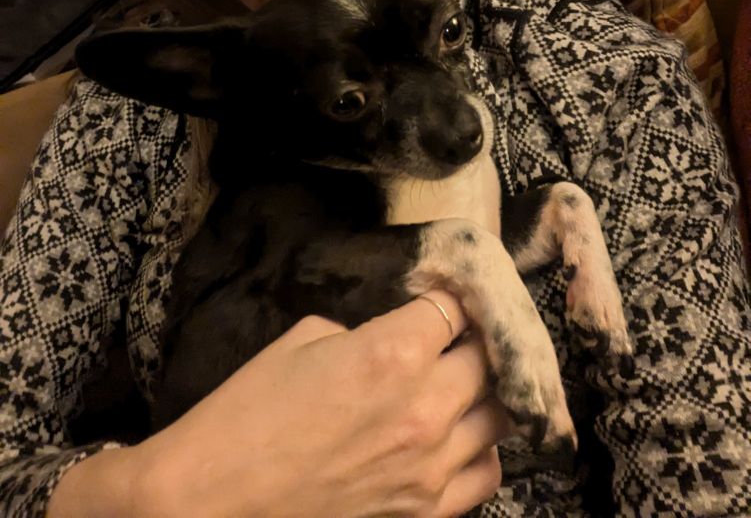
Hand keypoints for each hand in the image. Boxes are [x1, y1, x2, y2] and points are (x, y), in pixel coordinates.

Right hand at [133, 289, 508, 517]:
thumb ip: (363, 331)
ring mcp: (431, 465)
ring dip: (484, 391)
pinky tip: (460, 433)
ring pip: (499, 415)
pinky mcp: (427, 511)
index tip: (446, 294)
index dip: (451, 296)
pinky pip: (487, 471)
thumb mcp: (304, 339)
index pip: (456, 308)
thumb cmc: (250, 411)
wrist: (216, 497)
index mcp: (393, 353)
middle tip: (456, 334)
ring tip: (462, 381)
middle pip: (487, 358)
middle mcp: (425, 407)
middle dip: (474, 339)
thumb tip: (393, 334)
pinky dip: (481, 448)